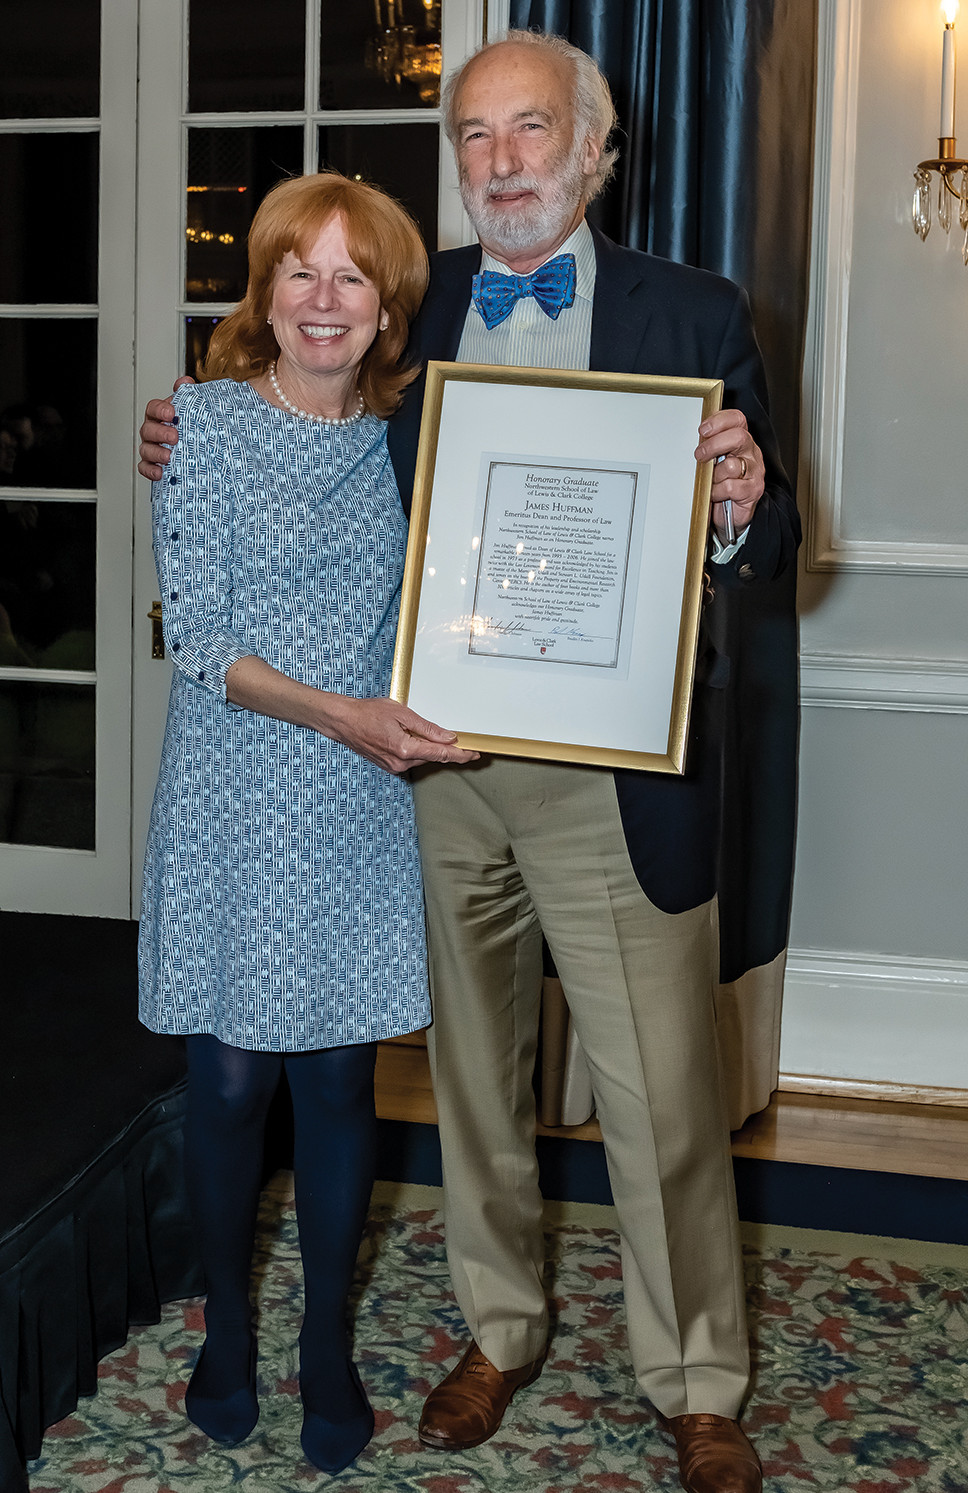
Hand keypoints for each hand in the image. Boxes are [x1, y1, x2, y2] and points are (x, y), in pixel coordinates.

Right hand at [137, 376, 195, 480]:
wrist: (203, 450)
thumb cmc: (195, 428)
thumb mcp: (196, 410)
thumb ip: (191, 395)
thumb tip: (186, 382)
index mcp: (161, 416)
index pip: (153, 408)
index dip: (160, 410)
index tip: (171, 413)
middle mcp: (154, 431)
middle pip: (147, 429)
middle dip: (160, 433)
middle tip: (174, 437)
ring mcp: (152, 448)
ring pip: (145, 449)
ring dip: (155, 453)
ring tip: (168, 457)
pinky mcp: (153, 466)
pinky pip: (145, 468)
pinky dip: (150, 470)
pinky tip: (160, 472)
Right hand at [326, 696, 479, 774]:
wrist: (344, 722)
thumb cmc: (368, 713)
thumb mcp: (402, 713)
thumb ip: (427, 728)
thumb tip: (448, 737)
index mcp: (405, 749)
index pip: (441, 754)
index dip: (461, 755)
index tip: (474, 754)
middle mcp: (401, 762)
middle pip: (433, 757)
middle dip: (449, 751)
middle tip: (465, 744)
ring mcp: (394, 766)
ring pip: (422, 758)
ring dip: (431, 749)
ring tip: (436, 736)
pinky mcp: (390, 766)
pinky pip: (411, 759)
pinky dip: (419, 750)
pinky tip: (417, 739)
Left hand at [694, 408, 764, 541]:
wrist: (733, 514)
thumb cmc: (721, 485)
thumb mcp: (713, 462)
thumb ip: (708, 449)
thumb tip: (693, 441)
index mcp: (741, 441)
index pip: (737, 420)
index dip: (720, 421)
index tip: (703, 430)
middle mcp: (751, 453)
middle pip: (738, 437)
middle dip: (714, 445)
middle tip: (699, 455)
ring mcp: (755, 471)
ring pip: (731, 465)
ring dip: (714, 475)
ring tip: (711, 482)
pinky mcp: (753, 490)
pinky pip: (730, 487)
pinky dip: (718, 492)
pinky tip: (716, 495)